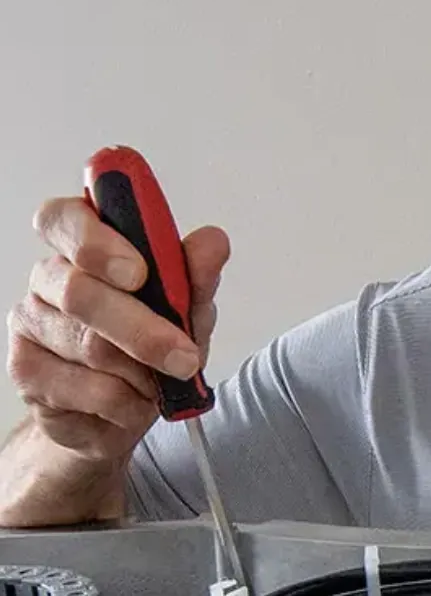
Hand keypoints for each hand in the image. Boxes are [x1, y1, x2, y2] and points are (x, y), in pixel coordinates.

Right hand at [6, 196, 229, 463]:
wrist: (124, 405)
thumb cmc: (154, 338)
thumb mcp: (189, 305)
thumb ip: (197, 274)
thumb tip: (212, 242)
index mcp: (83, 242)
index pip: (63, 219)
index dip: (95, 242)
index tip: (138, 272)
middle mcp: (48, 277)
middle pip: (79, 292)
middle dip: (142, 329)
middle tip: (184, 356)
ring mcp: (29, 324)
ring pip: (88, 347)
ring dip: (142, 371)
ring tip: (162, 379)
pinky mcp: (25, 372)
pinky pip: (85, 389)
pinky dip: (128, 401)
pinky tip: (138, 400)